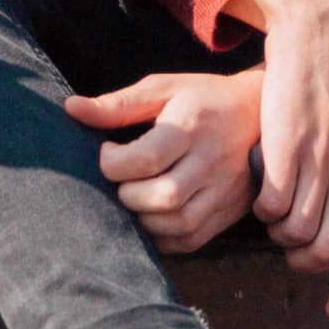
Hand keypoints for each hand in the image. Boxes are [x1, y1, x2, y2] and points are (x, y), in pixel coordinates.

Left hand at [70, 69, 263, 255]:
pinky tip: (152, 217)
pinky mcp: (230, 211)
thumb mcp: (162, 89)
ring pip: (179, 224)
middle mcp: (212, 161)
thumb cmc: (202, 99)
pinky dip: (164, 237)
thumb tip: (71, 108)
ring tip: (136, 199)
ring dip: (145, 220)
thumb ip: (118, 104)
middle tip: (122, 180)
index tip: (108, 153)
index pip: (147, 158)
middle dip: (129, 195)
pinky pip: (192, 240)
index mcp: (192, 127)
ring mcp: (225, 190)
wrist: (258, 114)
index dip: (113, 163)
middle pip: (164, 196)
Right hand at [233, 0, 328, 316]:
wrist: (322, 33)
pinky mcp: (288, 146)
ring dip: (281, 234)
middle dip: (305, 261)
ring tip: (277, 217)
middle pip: (328, 248)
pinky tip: (264, 195)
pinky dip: (264, 210)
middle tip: (293, 249)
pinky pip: (272, 204)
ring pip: (296, 230)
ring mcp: (321, 159)